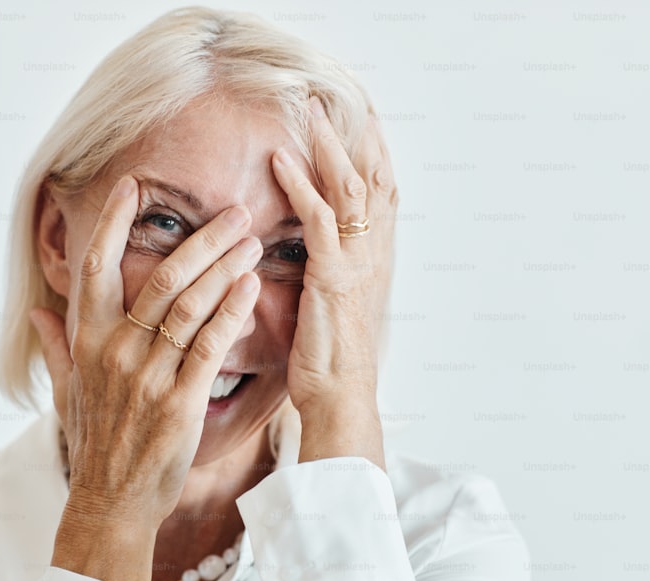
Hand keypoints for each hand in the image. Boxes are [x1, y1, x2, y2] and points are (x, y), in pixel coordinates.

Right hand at [30, 175, 260, 580]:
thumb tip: (36, 314)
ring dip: (224, 267)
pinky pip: (211, 344)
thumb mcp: (67, 391)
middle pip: (161, 278)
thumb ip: (56, 346)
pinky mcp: (180, 401)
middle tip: (234, 210)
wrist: (111, 499)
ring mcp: (148, 375)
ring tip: (252, 240)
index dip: (112, 220)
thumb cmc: (95, 440)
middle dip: (201, 239)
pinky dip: (233, 311)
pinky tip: (252, 287)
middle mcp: (116, 350)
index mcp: (87, 340)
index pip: (96, 265)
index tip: (132, 183)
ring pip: (190, 305)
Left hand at [271, 99, 397, 466]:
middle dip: (354, 136)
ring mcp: (356, 264)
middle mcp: (372, 255)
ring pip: (349, 189)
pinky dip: (300, 185)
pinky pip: (318, 220)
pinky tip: (281, 160)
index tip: (360, 119)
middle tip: (333, 100)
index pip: (380, 193)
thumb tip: (315, 249)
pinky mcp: (333, 279)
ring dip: (327, 146)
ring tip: (309, 112)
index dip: (372, 153)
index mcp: (373, 259)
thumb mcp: (334, 307)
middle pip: (371, 179)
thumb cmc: (330, 360)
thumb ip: (331, 271)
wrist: (341, 400)